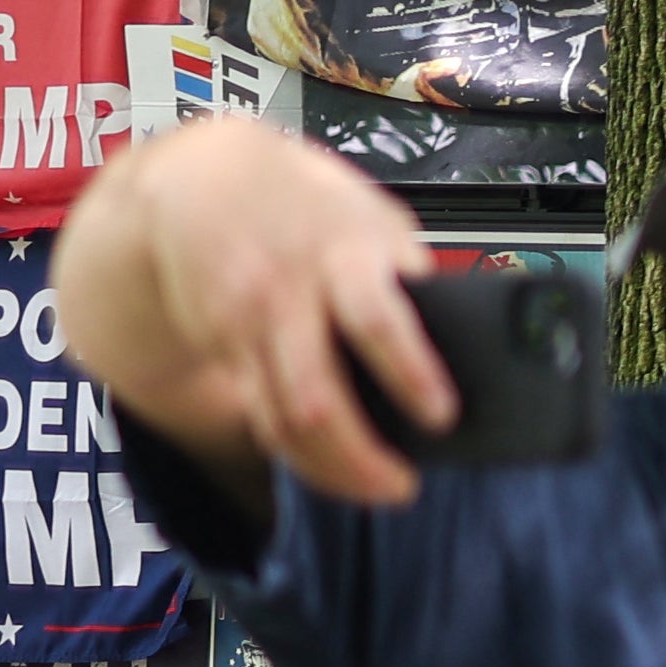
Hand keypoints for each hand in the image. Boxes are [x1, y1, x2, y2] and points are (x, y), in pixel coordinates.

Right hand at [51, 117, 447, 506]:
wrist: (202, 177)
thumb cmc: (308, 205)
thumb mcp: (373, 219)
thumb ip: (407, 277)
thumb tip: (463, 342)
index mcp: (348, 254)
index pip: (378, 320)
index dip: (411, 374)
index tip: (442, 416)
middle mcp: (293, 292)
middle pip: (318, 397)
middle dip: (360, 458)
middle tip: (402, 485)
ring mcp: (252, 323)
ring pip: (284, 421)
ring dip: (330, 471)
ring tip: (374, 489)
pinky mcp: (222, 345)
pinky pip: (261, 411)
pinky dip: (296, 449)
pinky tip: (325, 463)